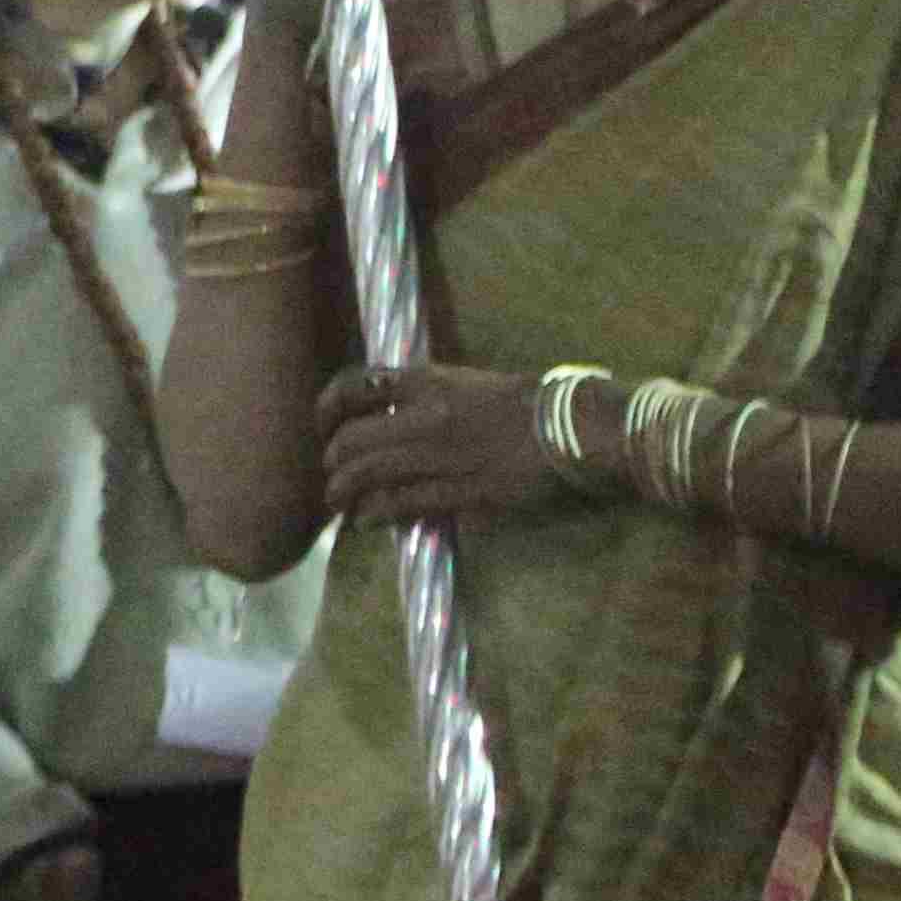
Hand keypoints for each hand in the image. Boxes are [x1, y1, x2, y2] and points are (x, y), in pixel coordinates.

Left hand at [317, 363, 573, 527]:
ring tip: (339, 503)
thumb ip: (431, 396)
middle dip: (333, 460)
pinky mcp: (459, 491)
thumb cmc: (533, 401)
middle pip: (352, 439)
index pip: (357, 385)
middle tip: (332, 473)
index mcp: (429, 381)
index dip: (328, 406)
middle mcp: (425, 416)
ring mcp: (440, 455)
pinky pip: (403, 503)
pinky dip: (376, 512)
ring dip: (344, 491)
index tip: (323, 423)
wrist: (576, 429)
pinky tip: (367, 520)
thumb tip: (400, 412)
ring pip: (369, 475)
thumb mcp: (472, 383)